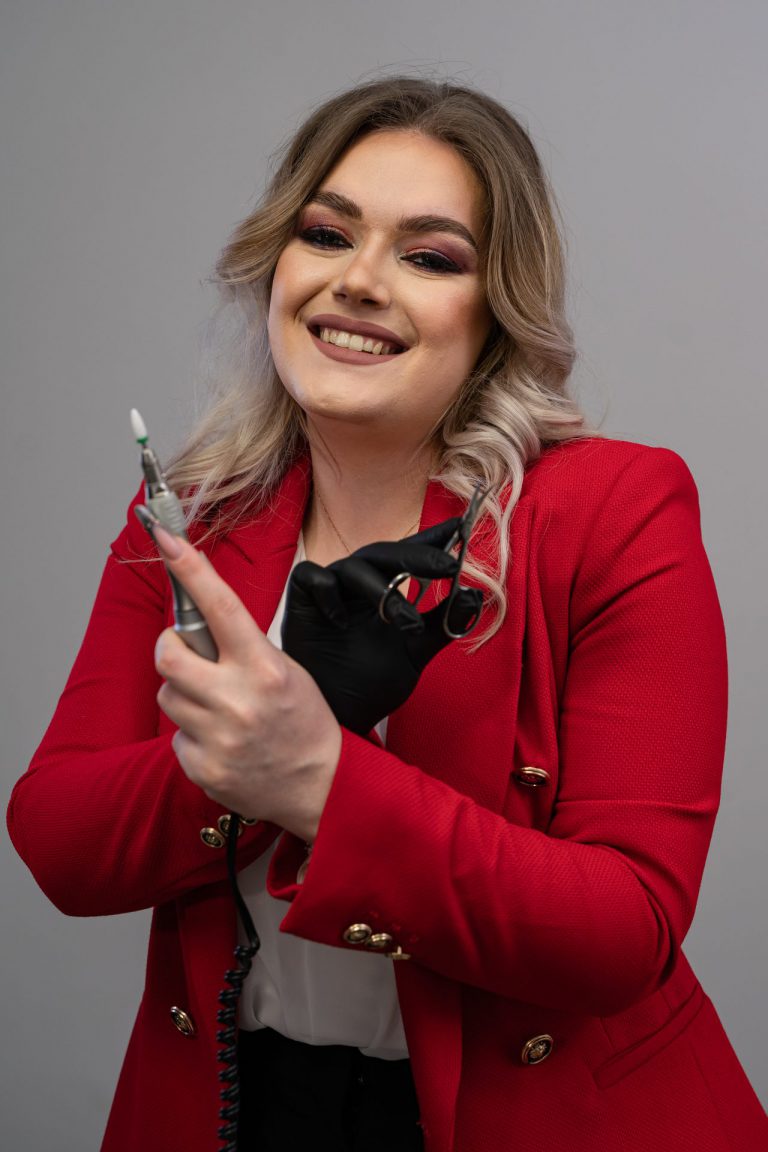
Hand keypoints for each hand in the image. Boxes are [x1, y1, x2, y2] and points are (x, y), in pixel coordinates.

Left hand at [150, 526, 340, 841]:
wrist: (322, 786)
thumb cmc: (304, 721)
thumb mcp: (287, 670)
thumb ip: (243, 646)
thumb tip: (199, 615)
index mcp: (265, 668)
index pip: (221, 606)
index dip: (190, 569)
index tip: (166, 539)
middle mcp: (239, 701)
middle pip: (169, 655)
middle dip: (172, 647)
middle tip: (187, 652)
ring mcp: (219, 737)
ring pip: (168, 695)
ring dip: (185, 694)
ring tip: (219, 708)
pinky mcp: (203, 767)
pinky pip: (177, 735)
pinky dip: (194, 733)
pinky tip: (223, 740)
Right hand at [282, 519, 482, 734]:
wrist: (338, 714)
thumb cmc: (372, 680)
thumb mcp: (417, 651)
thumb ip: (444, 623)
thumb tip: (476, 595)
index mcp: (386, 587)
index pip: (410, 554)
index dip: (434, 538)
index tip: (463, 526)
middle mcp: (358, 582)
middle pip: (385, 554)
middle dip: (418, 557)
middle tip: (448, 566)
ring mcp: (330, 588)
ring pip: (354, 567)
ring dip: (383, 590)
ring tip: (405, 620)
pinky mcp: (300, 598)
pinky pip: (313, 577)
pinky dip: (329, 593)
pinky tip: (342, 621)